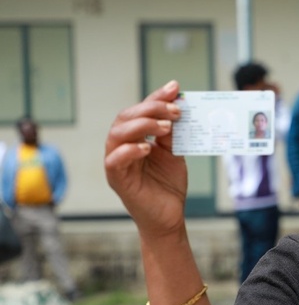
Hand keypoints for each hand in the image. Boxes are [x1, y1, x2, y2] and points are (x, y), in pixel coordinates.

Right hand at [104, 80, 186, 238]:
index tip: (175, 88)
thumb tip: (179, 106)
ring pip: (117, 134)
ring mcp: (117, 162)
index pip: (141, 111)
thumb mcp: (174, 154)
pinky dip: (129, 151)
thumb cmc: (168, 184)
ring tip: (166, 128)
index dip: (156, 98)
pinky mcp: (117, 179)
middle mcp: (122, 146)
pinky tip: (147, 148)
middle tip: (176, 110)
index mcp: (135, 137)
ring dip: (142, 126)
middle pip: (126, 117)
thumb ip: (172, 133)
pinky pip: (115, 161)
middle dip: (151, 109)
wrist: (169, 216)